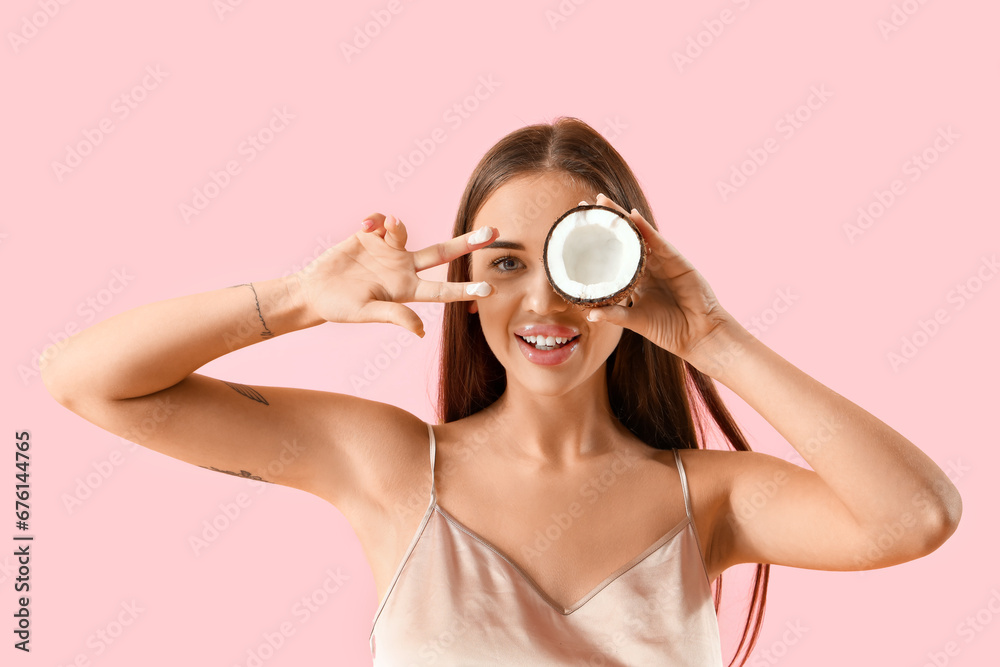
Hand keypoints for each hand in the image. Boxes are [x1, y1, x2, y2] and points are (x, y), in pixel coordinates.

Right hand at [294, 213, 496, 337]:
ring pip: (406, 230)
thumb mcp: (366, 312)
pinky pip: (383, 220)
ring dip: (396, 227)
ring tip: (378, 230)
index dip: (465, 290)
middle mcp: (404, 268)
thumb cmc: (340, 307)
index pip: (442, 289)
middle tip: (494, 233)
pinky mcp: (372, 237)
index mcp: (406, 290)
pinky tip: (363, 226)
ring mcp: (389, 251)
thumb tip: (420, 331)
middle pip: (443, 253)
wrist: (314, 290)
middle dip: (468, 243)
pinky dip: (377, 219)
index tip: (490, 290)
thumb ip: (394, 315)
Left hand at [584, 194, 736, 360]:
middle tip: (585, 206)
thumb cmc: (668, 329)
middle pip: (623, 240)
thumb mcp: (635, 321)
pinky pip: (657, 241)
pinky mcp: (675, 259)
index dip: (596, 243)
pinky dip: (646, 228)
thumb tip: (590, 313)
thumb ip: (614, 314)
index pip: (613, 257)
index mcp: (636, 280)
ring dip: (622, 218)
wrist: (697, 335)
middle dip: (606, 222)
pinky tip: (633, 216)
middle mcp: (647, 267)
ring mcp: (662, 261)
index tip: (577, 229)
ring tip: (603, 202)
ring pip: (638, 235)